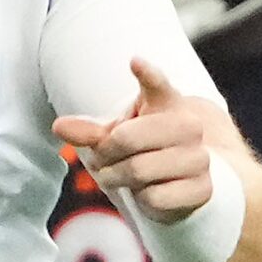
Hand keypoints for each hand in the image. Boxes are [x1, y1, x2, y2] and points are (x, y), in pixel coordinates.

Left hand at [51, 57, 215, 225]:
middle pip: (126, 138)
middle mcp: (189, 126)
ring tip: (115, 176)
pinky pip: (154, 197)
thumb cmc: (146, 148)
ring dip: (116, 178)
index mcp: (167, 102)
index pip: (158, 85)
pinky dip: (140, 199)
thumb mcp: (117, 135)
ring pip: (138, 171)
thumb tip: (58, 127)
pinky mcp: (203, 188)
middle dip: (105, 153)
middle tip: (99, 161)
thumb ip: (90, 131)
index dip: (148, 74)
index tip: (135, 62)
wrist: (186, 179)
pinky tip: (145, 192)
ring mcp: (199, 157)